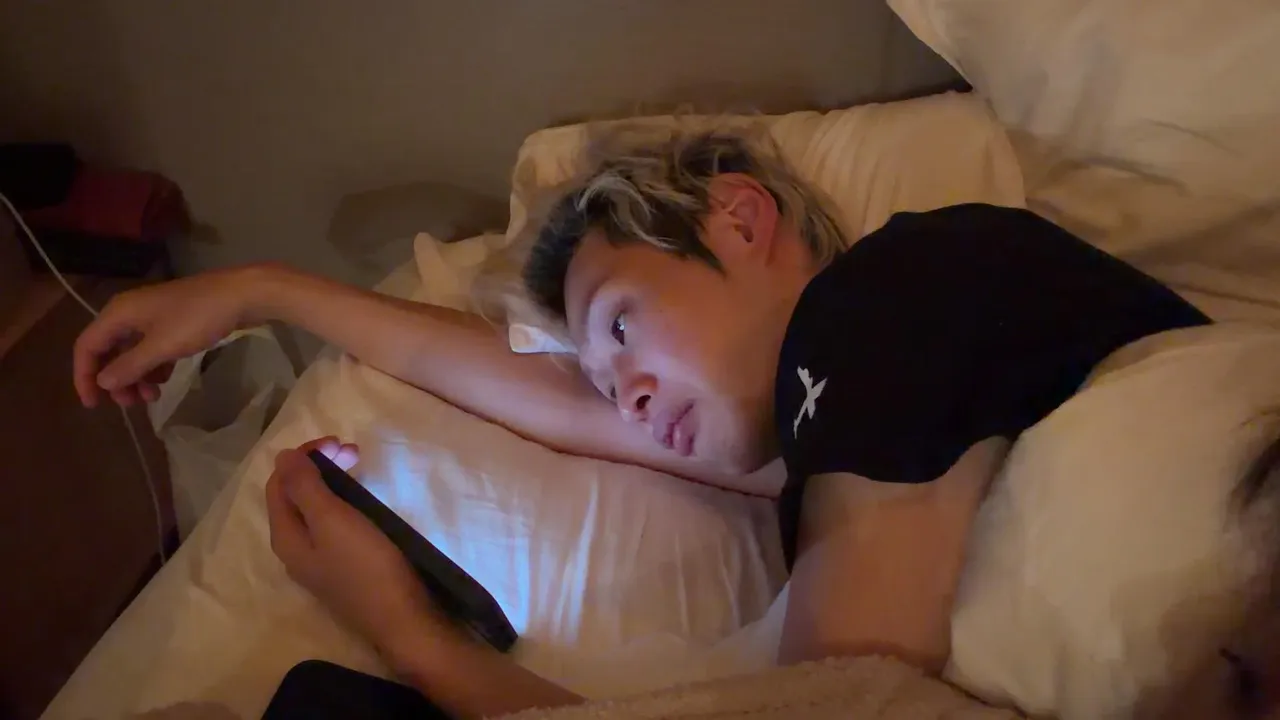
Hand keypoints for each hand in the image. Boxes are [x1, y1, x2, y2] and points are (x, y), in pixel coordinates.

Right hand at [72, 266, 270, 407]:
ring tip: (151, 398)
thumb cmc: (197, 318)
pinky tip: (163, 382)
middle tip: (130, 404)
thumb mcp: (161, 346)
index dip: (84, 377)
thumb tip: (102, 383)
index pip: (87, 347)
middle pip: (108, 351)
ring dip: (136, 377)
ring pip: (131, 353)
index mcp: (118, 313)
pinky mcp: (172, 323)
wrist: (240, 295)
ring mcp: (152, 317)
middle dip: (115, 380)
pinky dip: (153, 367)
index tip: (94, 405)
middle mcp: (129, 313)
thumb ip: (130, 366)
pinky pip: (152, 349)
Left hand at [265, 438, 447, 657]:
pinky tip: (362, 500)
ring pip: (315, 510)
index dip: (302, 456)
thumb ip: (304, 487)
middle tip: (353, 451)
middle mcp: (295, 549)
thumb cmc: (367, 566)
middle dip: (318, 466)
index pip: (278, 484)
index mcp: (286, 537)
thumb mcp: (333, 520)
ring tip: (359, 469)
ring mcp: (319, 561)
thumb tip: (280, 456)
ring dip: (331, 482)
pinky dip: (342, 502)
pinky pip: (332, 525)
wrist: (402, 619)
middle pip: (295, 496)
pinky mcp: (342, 567)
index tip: (337, 442)